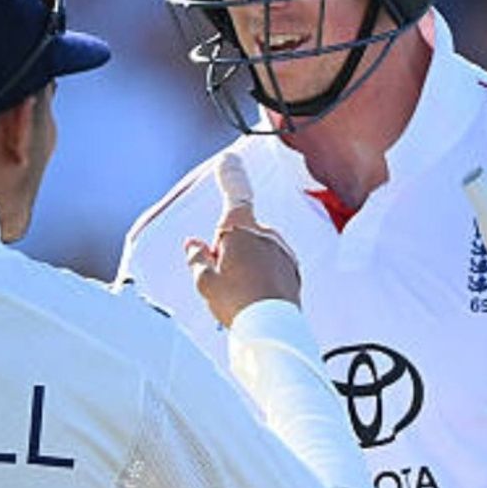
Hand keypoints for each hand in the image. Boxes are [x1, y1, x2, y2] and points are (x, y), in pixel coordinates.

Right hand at [186, 154, 300, 326]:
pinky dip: (263, 275)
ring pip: (258, 249)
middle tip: (221, 274)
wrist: (273, 329)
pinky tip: (254, 296)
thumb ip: (197, 258)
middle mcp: (265, 234)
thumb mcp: (205, 281)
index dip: (230, 174)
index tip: (228, 157)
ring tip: (239, 293)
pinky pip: (272, 264)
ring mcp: (282, 250)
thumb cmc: (238, 304)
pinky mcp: (292, 268)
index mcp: (240, 230)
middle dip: (230, 246)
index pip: (235, 192)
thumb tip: (194, 245)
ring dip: (247, 262)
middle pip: (242, 231)